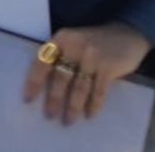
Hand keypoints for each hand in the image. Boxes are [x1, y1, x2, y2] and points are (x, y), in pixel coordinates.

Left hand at [23, 22, 151, 123]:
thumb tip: (44, 86)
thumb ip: (60, 56)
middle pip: (60, 77)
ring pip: (79, 87)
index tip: (28, 99)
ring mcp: (92, 57)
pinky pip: (99, 91)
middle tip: (50, 116)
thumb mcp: (72, 41)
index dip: (34, 82)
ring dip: (73, 107)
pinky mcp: (109, 67)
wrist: (126, 34)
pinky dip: (94, 105)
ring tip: (68, 121)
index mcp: (61, 39)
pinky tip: (89, 115)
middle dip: (54, 99)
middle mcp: (74, 46)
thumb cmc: (93, 42)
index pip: (42, 62)